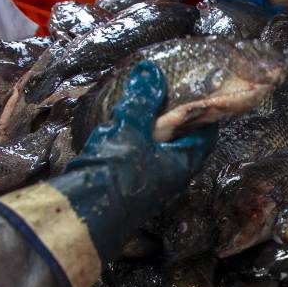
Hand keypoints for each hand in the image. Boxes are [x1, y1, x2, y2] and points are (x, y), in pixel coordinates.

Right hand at [53, 61, 216, 260]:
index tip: (199, 93)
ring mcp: (148, 182)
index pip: (204, 134)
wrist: (82, 215)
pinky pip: (133, 157)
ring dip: (148, 129)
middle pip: (180, 141)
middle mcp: (170, 175)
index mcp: (182, 163)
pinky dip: (129, 141)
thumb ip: (142, 101)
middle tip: (168, 94)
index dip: (204, 113)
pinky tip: (116, 129)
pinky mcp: (126, 184)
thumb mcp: (130, 129)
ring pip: (154, 148)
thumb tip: (151, 71)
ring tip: (142, 106)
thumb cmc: (117, 173)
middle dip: (174, 119)